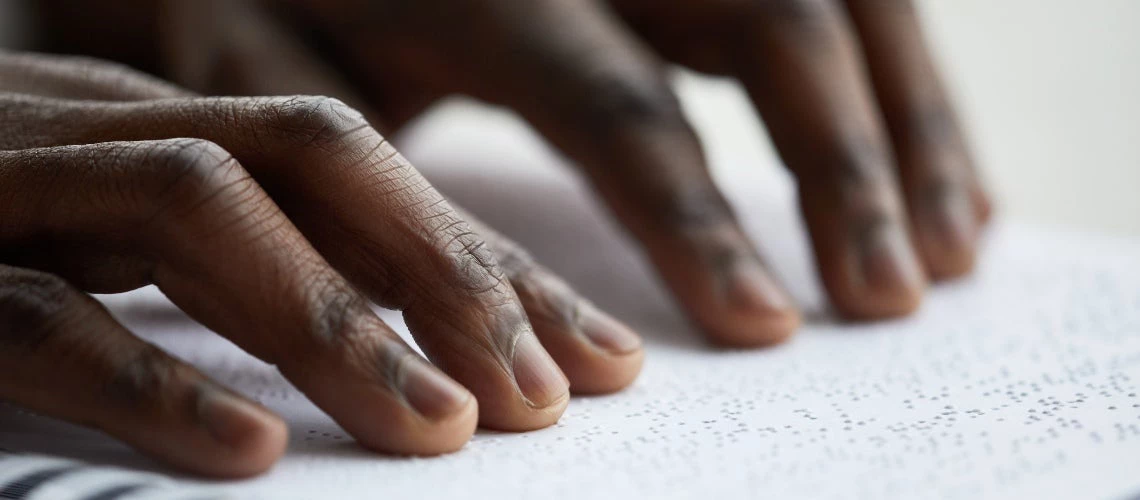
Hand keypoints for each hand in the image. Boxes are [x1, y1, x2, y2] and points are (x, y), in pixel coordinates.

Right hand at [0, 51, 642, 476]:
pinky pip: (30, 310)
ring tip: (450, 433)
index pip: (369, 187)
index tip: (599, 358)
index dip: (491, 269)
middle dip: (452, 276)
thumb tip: (405, 380)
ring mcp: (4, 178)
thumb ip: (243, 303)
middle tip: (561, 395)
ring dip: (336, 325)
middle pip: (320, 164)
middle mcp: (107, 138)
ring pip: (198, 210)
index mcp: (175, 143)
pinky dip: (146, 381)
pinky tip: (246, 455)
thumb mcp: (128, 272)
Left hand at [261, 0, 993, 345]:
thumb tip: (425, 294)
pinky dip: (901, 80)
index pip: (617, 99)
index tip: (767, 325)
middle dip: (847, 166)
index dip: (697, 217)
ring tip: (957, 251)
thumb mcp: (264, 56)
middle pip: (770, 19)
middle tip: (895, 302)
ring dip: (912, 121)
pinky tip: (933, 168)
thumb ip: (332, 171)